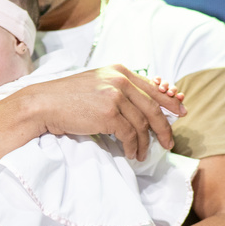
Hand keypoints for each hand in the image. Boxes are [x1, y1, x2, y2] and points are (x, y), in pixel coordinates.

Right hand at [27, 66, 185, 160]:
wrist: (44, 103)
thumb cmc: (68, 97)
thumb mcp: (97, 84)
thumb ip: (118, 89)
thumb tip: (141, 106)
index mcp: (119, 71)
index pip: (153, 87)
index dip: (169, 101)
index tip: (180, 113)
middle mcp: (120, 80)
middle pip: (153, 107)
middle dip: (164, 128)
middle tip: (169, 142)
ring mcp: (115, 96)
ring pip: (142, 124)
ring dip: (145, 143)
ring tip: (142, 154)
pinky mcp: (109, 114)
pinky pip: (130, 135)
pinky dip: (133, 147)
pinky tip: (131, 153)